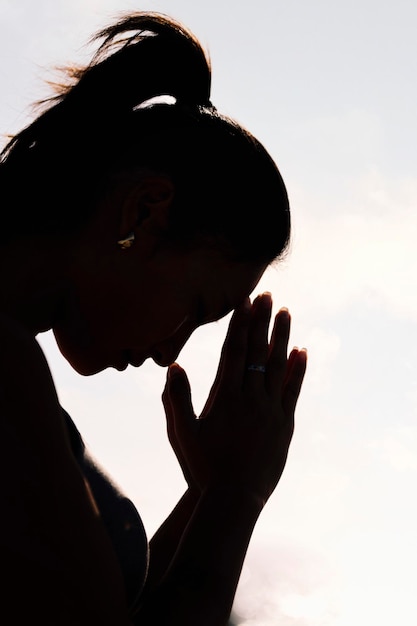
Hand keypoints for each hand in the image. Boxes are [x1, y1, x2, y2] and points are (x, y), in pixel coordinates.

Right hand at [162, 293, 306, 503]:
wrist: (233, 498)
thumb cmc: (202, 466)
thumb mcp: (181, 432)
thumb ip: (177, 397)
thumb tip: (174, 365)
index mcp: (225, 397)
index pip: (234, 351)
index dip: (239, 324)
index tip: (245, 302)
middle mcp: (250, 398)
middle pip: (257, 351)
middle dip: (261, 321)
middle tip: (268, 294)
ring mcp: (270, 410)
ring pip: (278, 365)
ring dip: (282, 337)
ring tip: (286, 312)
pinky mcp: (284, 424)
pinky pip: (293, 390)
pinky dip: (298, 370)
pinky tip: (302, 351)